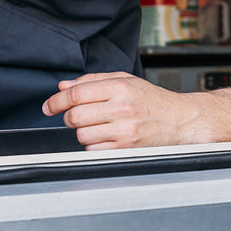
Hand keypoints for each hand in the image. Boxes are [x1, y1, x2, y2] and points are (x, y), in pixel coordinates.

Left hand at [42, 72, 204, 149]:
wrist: (181, 120)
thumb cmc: (153, 100)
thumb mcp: (126, 80)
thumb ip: (93, 81)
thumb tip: (64, 86)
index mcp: (120, 87)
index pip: (76, 93)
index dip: (56, 101)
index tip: (48, 106)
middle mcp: (122, 108)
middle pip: (76, 115)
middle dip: (68, 117)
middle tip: (74, 117)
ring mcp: (125, 130)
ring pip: (83, 135)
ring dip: (82, 132)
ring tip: (95, 127)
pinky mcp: (127, 148)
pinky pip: (95, 150)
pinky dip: (94, 146)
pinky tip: (104, 138)